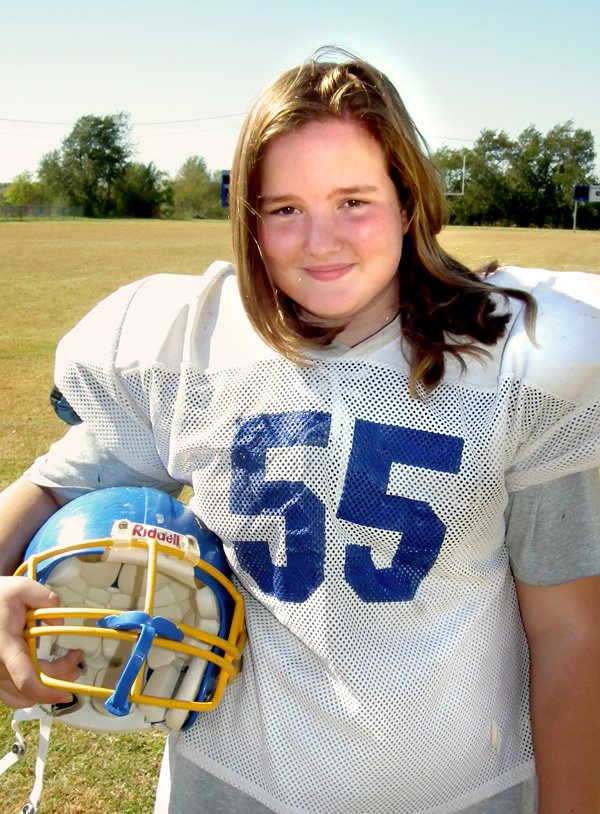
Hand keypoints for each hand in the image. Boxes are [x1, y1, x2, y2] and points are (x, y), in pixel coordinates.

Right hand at [0, 576, 82, 707]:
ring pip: (20, 696)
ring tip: (66, 670)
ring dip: (45, 689)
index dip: (46, 691)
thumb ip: (45, 599)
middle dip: (59, 678)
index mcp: (5, 645)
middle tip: (76, 660)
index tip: (67, 692)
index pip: (25, 678)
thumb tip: (59, 621)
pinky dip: (28, 694)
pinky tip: (43, 682)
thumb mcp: (22, 588)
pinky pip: (9, 695)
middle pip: (31, 685)